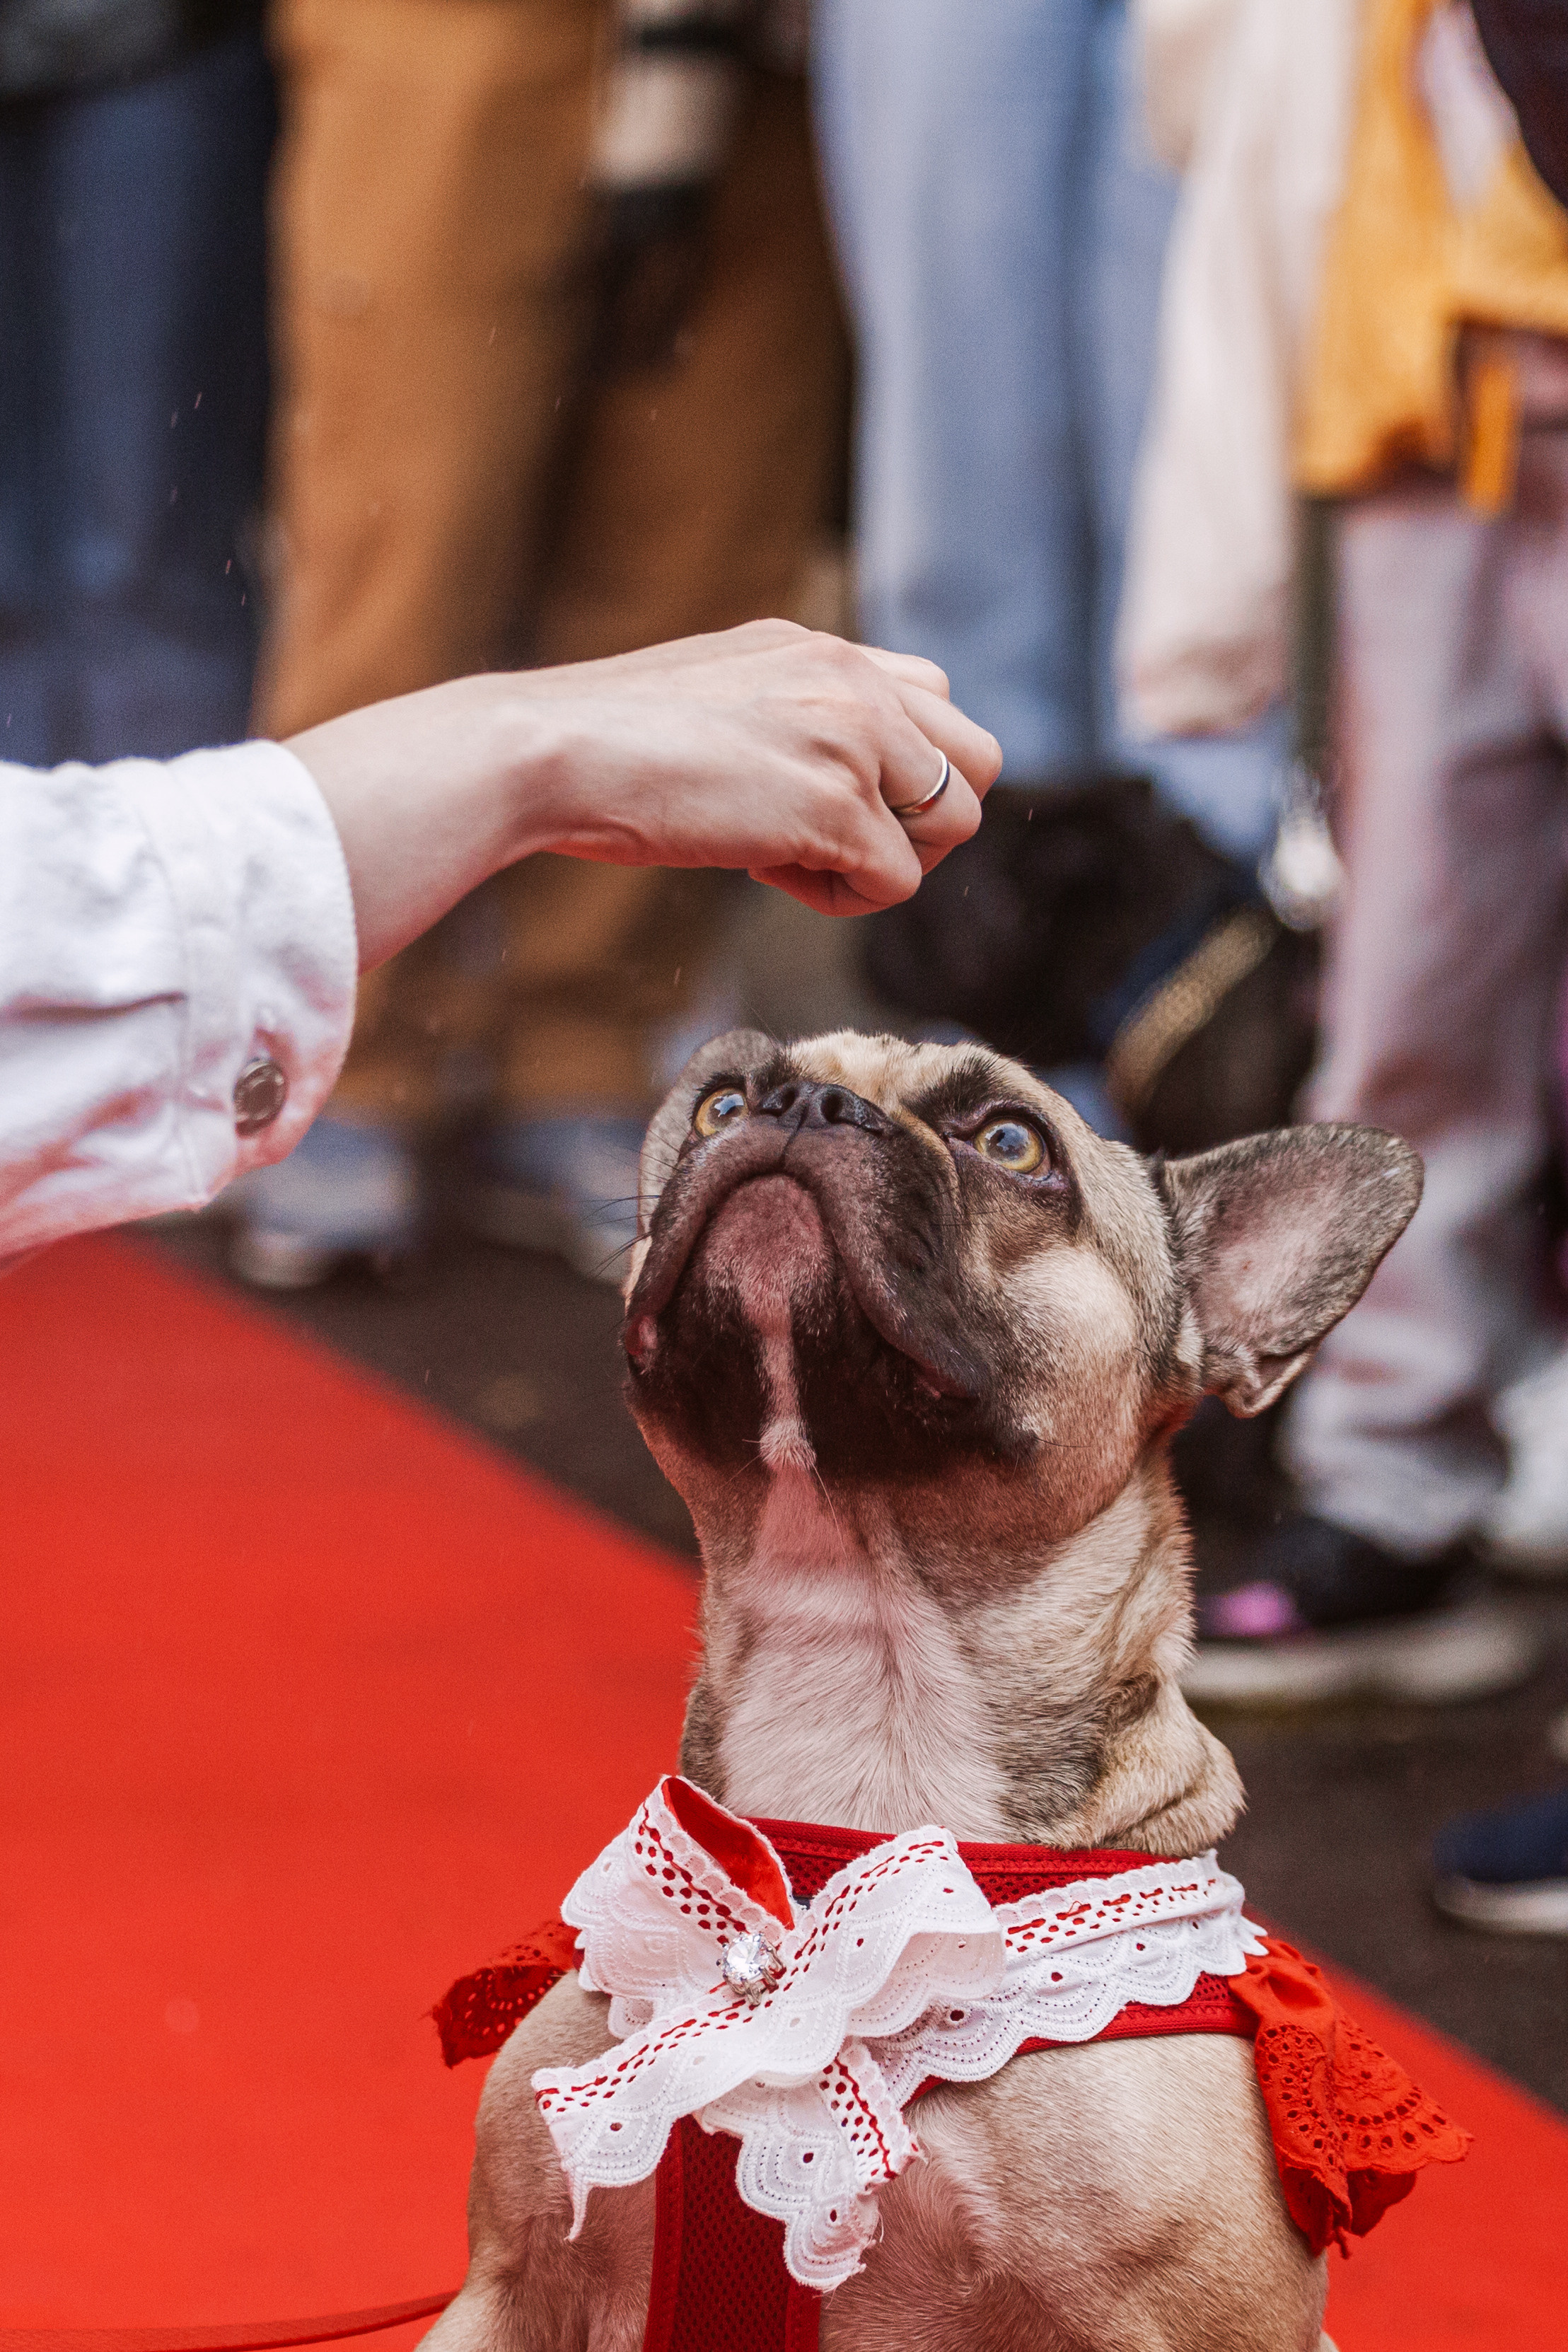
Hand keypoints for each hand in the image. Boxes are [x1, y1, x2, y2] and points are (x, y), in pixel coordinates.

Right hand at [288, 622, 1001, 967]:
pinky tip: (767, 875)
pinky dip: (841, 900)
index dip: (895, 772)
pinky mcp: (835, 803)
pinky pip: (896, 882)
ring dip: (889, 861)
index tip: (812, 799)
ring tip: (795, 859)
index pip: (935, 699)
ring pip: (957, 823)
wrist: (546, 751)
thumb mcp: (717, 701)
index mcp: (820, 647)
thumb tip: (823, 784)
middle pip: (979, 761)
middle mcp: (852, 676)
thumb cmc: (605, 746)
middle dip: (920, 821)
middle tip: (832, 842)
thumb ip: (788, 718)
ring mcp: (851, 736)